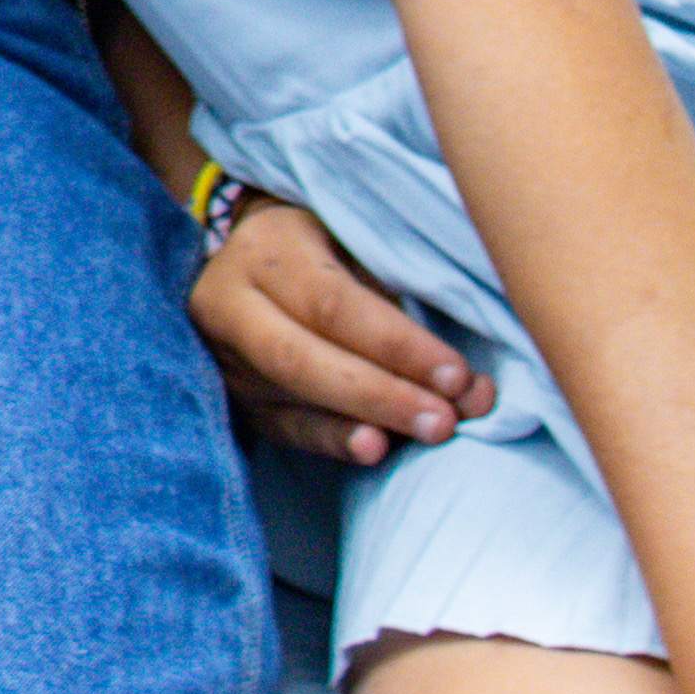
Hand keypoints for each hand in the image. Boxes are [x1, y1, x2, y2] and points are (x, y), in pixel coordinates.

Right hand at [189, 192, 496, 465]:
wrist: (256, 258)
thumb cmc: (329, 248)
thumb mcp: (357, 244)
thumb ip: (404, 301)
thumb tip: (470, 388)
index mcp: (266, 249)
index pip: (331, 303)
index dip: (397, 345)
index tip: (458, 376)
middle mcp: (228, 300)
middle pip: (299, 358)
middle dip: (380, 394)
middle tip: (444, 420)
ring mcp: (225, 353)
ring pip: (289, 396)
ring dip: (364, 421)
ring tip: (425, 435)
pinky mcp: (232, 395)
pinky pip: (281, 426)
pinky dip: (333, 441)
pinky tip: (374, 449)